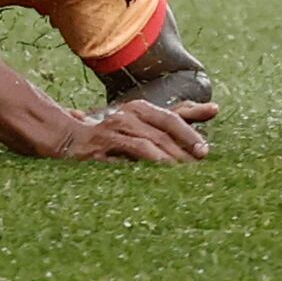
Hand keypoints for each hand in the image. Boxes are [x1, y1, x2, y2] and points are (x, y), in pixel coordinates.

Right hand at [49, 97, 215, 162]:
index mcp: (141, 109)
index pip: (174, 114)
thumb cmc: (108, 137)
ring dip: (172, 156)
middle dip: (186, 143)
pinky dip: (151, 158)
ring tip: (186, 171)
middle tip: (201, 162)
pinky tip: (162, 170)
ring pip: (153, 138)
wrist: (67, 138)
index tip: (206, 150)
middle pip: (167, 124)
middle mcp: (130, 112)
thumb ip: (171, 124)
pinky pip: (135, 148)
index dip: (192, 128)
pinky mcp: (105, 139)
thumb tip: (214, 109)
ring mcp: (117, 124)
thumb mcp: (139, 131)